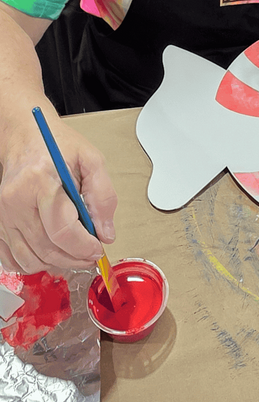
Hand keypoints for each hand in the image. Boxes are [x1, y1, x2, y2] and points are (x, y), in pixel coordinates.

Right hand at [0, 119, 116, 271]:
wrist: (24, 137)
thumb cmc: (55, 146)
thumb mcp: (90, 160)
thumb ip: (103, 195)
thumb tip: (105, 232)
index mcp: (40, 182)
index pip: (62, 231)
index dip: (84, 247)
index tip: (98, 248)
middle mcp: (16, 201)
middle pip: (47, 249)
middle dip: (75, 259)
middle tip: (91, 254)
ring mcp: (4, 215)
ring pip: (30, 260)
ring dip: (56, 264)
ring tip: (73, 253)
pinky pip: (13, 259)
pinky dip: (34, 263)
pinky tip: (51, 253)